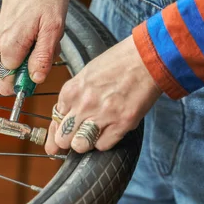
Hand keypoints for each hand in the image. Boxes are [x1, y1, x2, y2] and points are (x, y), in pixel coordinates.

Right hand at [0, 0, 68, 95]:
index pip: (11, 82)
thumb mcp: (52, 28)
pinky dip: (27, 46)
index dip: (27, 80)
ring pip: (15, 62)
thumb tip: (36, 79)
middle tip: (44, 47)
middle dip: (30, 67)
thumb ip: (43, 57)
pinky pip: (13, 50)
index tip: (39, 70)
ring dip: (31, 55)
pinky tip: (36, 32)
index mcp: (10, 47)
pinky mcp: (0, 35)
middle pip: (13, 73)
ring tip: (42, 35)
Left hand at [44, 36, 162, 154]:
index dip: (59, 128)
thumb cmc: (118, 63)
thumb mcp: (86, 75)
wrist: (148, 57)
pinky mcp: (122, 123)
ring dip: (85, 143)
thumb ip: (72, 97)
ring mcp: (103, 115)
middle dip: (68, 139)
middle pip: (62, 139)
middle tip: (77, 134)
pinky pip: (103, 146)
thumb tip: (61, 119)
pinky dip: (104, 141)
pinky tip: (109, 130)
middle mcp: (84, 104)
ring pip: (80, 146)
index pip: (55, 121)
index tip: (64, 130)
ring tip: (93, 133)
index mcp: (71, 91)